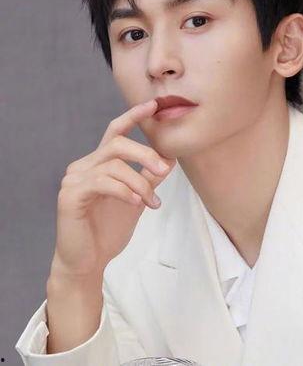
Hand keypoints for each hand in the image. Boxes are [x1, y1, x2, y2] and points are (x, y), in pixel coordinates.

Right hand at [50, 99, 175, 279]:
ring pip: (114, 165)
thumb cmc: (109, 228)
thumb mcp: (137, 198)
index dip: (133, 116)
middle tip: (164, 170)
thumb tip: (170, 158)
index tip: (153, 105)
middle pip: (117, 143)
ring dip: (140, 183)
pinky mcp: (70, 196)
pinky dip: (125, 191)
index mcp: (99, 163)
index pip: (115, 131)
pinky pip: (103, 183)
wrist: (88, 260)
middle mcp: (84, 165)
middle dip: (145, 153)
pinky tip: (137, 203)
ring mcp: (74, 179)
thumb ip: (149, 177)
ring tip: (152, 202)